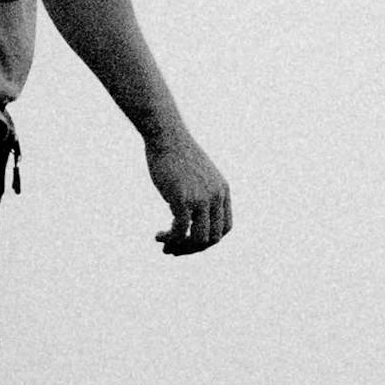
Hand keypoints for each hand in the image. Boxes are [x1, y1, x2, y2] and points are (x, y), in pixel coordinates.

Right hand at [146, 127, 235, 257]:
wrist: (166, 135)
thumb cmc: (176, 154)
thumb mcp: (196, 176)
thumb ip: (199, 196)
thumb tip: (187, 222)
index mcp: (222, 190)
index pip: (225, 228)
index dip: (209, 240)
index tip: (191, 240)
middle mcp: (215, 196)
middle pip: (213, 238)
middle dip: (193, 248)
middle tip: (175, 249)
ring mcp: (200, 198)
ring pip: (198, 240)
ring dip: (181, 248)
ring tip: (166, 247)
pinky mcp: (182, 199)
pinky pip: (179, 231)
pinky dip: (169, 239)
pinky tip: (158, 237)